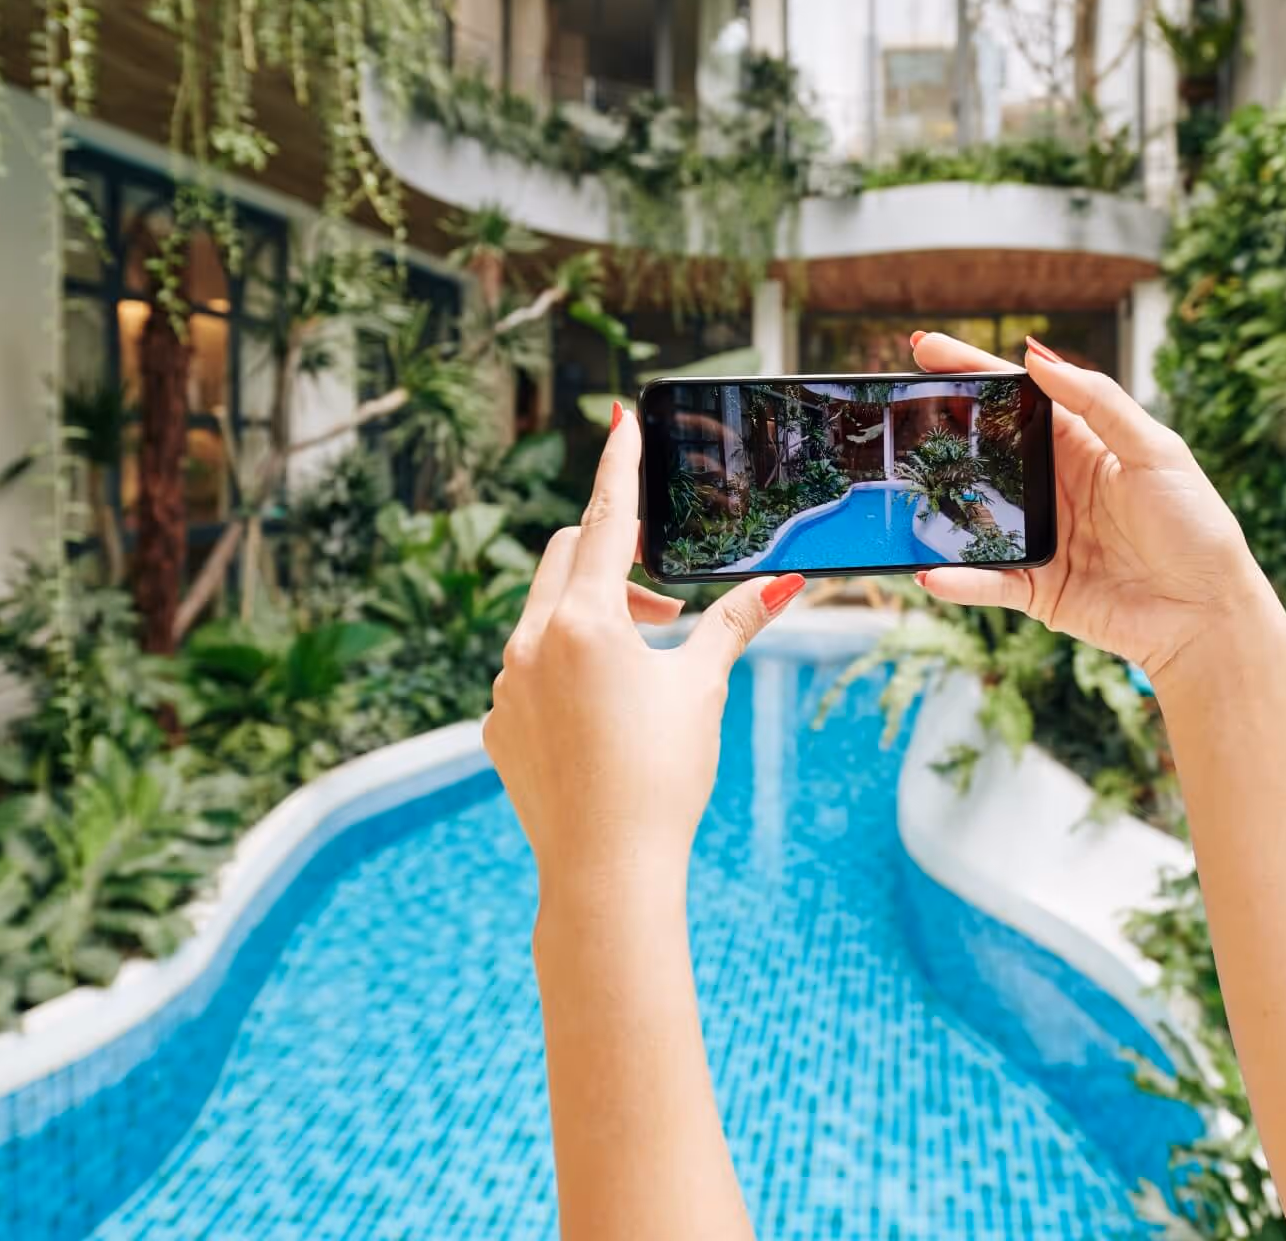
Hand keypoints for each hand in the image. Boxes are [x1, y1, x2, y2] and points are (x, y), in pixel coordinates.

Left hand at [483, 405, 805, 904]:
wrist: (605, 869)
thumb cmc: (663, 774)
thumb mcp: (701, 688)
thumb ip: (735, 623)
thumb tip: (788, 581)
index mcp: (584, 619)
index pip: (606, 518)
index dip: (618, 464)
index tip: (619, 417)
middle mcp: (530, 640)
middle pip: (567, 557)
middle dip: (615, 561)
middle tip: (666, 607)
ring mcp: (506, 683)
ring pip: (544, 615)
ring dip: (593, 618)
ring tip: (643, 669)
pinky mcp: (497, 723)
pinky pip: (528, 668)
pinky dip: (566, 669)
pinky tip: (603, 718)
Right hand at [911, 331, 1263, 683]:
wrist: (1209, 614)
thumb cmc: (1196, 527)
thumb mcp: (1156, 451)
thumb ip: (1099, 402)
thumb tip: (1038, 358)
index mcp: (1084, 446)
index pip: (1019, 400)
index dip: (973, 371)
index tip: (926, 347)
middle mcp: (1055, 488)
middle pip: (985, 452)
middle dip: (939, 430)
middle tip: (893, 407)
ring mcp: (1042, 538)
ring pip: (976, 516)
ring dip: (938, 504)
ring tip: (897, 485)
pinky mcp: (1038, 589)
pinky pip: (988, 582)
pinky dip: (959, 580)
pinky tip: (932, 573)